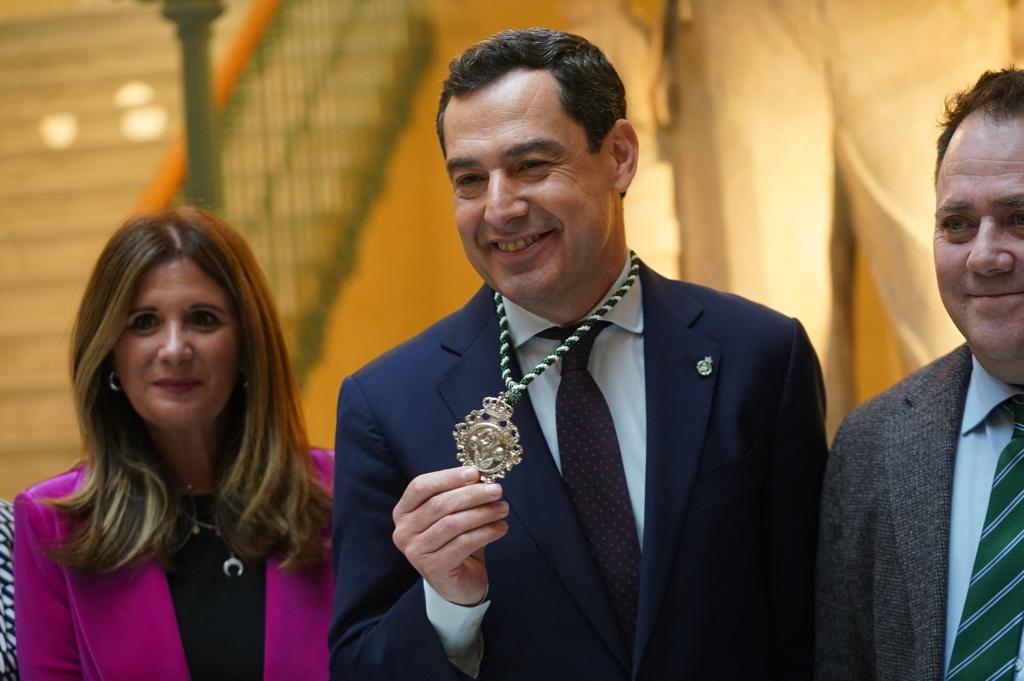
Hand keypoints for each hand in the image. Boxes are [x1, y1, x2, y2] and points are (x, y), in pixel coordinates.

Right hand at [392, 466, 508, 605]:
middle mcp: (404, 531)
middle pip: (439, 504)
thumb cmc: (455, 542)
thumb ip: (460, 494)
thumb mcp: (455, 514)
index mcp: (404, 511)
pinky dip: (486, 533)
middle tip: (497, 490)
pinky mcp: (433, 568)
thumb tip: (480, 475)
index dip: (448, 477)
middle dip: (472, 494)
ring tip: (503, 509)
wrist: (458, 584)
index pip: (421, 485)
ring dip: (482, 513)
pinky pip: (463, 543)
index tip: (475, 472)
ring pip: (452, 523)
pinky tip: (501, 528)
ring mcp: (415, 551)